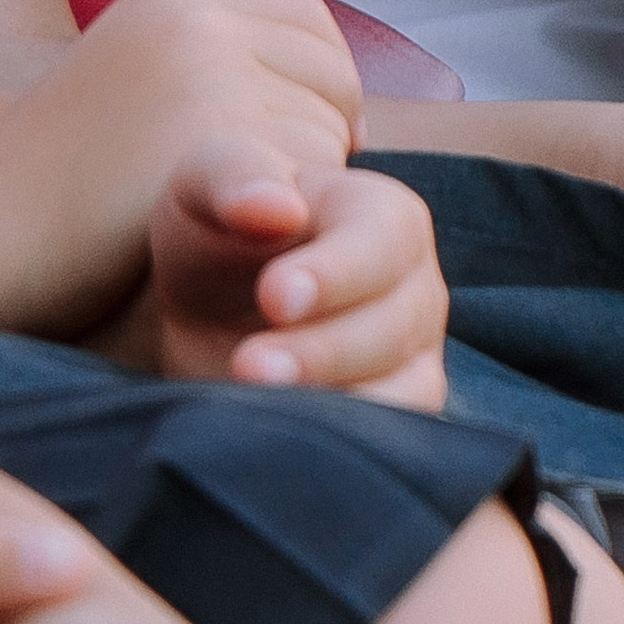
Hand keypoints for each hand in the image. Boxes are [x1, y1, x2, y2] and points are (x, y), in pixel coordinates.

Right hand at [0, 0, 362, 337]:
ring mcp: (211, 73)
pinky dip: (295, 217)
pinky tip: (246, 243)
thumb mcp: (125, 89)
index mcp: (173, 0)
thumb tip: (320, 87)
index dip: (326, 80)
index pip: (308, 17)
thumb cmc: (48, 192)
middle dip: (326, 130)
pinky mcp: (222, 138)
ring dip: (309, 180)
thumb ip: (207, 70)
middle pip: (333, 72)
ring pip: (331, 128)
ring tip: (241, 223)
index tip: (315, 135)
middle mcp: (198, 19)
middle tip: (281, 195)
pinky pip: (317, 175)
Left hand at [98, 149, 448, 410]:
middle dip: (321, 352)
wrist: (212, 303)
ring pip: (405, 392)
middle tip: (249, 366)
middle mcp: (415, 288)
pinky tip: (278, 438)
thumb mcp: (208, 179)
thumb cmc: (220, 230)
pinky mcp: (396, 416)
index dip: (335, 272)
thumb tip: (274, 208)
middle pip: (393, 325)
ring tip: (256, 404)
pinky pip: (389, 440)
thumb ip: (237, 178)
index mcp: (383, 215)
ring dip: (333, 405)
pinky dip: (340, 445)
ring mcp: (413, 357)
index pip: (383, 241)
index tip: (274, 296)